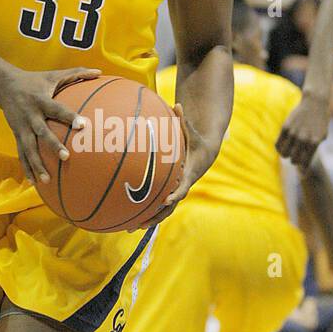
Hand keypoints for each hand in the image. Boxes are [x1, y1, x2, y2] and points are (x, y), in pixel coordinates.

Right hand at [0, 65, 101, 184]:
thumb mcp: (54, 74)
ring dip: (37, 164)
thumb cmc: (35, 80)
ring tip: (47, 180)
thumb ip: (76, 73)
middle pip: (42, 132)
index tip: (82, 125)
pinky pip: (21, 153)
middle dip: (52, 145)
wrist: (3, 85)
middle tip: (66, 156)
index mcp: (41, 100)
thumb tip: (99, 72)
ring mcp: (21, 127)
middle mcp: (31, 115)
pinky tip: (34, 182)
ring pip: (28, 148)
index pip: (57, 109)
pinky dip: (27, 168)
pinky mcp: (16, 134)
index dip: (69, 116)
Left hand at [127, 104, 197, 229]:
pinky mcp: (169, 191)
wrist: (205, 152)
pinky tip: (126, 215)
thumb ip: (183, 120)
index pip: (182, 188)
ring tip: (129, 228)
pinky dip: (144, 211)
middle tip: (140, 223)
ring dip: (146, 220)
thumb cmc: (196, 140)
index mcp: (188, 175)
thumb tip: (177, 103)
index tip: (166, 199)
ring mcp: (175, 191)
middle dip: (155, 217)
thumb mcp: (192, 130)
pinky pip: (156, 204)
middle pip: (169, 207)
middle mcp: (181, 187)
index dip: (175, 194)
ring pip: (162, 211)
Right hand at [276, 91, 330, 170]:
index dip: (303, 167)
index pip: (305, 162)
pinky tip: (282, 147)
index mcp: (314, 143)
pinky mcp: (285, 127)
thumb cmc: (320, 121)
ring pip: (284, 153)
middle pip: (294, 160)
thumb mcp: (321, 135)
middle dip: (295, 161)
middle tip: (296, 158)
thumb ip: (313, 148)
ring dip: (286, 155)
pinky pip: (278, 144)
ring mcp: (293, 133)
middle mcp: (303, 139)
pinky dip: (279, 149)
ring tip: (288, 153)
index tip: (303, 168)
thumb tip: (303, 162)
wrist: (314, 103)